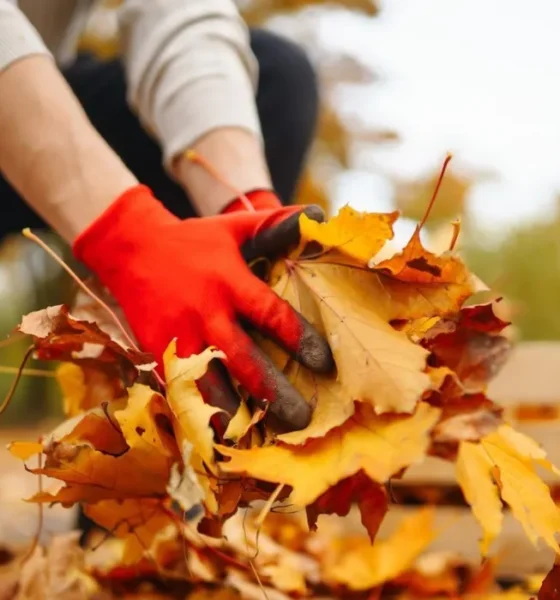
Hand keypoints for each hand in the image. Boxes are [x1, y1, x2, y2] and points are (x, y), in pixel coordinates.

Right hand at [73, 185, 332, 430]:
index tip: (326, 363)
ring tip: (263, 437)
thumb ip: (276, 225)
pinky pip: (181, 389)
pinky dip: (199, 414)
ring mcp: (180, 336)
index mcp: (230, 282)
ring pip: (210, 385)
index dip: (301, 340)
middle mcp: (206, 313)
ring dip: (237, 413)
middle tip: (303, 417)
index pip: (271, 315)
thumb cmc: (192, 240)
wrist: (131, 249)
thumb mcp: (234, 227)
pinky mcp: (158, 352)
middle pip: (244, 361)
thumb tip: (320, 215)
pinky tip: (219, 434)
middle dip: (274, 392)